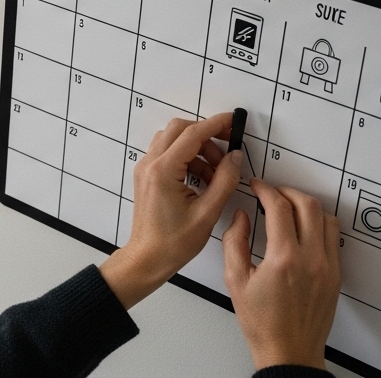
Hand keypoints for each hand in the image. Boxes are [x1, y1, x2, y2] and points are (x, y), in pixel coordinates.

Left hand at [99, 112, 241, 308]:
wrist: (147, 258)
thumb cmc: (174, 242)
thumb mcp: (207, 212)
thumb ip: (224, 180)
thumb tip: (235, 157)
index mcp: (163, 171)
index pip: (192, 134)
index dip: (216, 124)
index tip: (233, 121)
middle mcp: (149, 164)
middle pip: (179, 130)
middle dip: (206, 134)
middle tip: (228, 149)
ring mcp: (145, 169)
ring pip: (173, 140)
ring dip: (197, 149)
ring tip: (217, 173)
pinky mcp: (147, 176)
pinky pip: (168, 154)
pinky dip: (187, 159)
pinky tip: (204, 179)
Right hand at [222, 178, 340, 370]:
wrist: (289, 351)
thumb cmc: (262, 322)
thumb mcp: (235, 280)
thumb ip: (234, 242)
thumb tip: (242, 216)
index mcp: (283, 259)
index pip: (279, 207)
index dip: (266, 189)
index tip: (257, 186)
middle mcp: (311, 259)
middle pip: (308, 205)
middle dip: (287, 191)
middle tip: (272, 192)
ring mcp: (327, 267)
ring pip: (326, 219)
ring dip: (307, 206)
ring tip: (290, 208)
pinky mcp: (335, 275)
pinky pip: (333, 239)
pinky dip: (319, 225)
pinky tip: (303, 230)